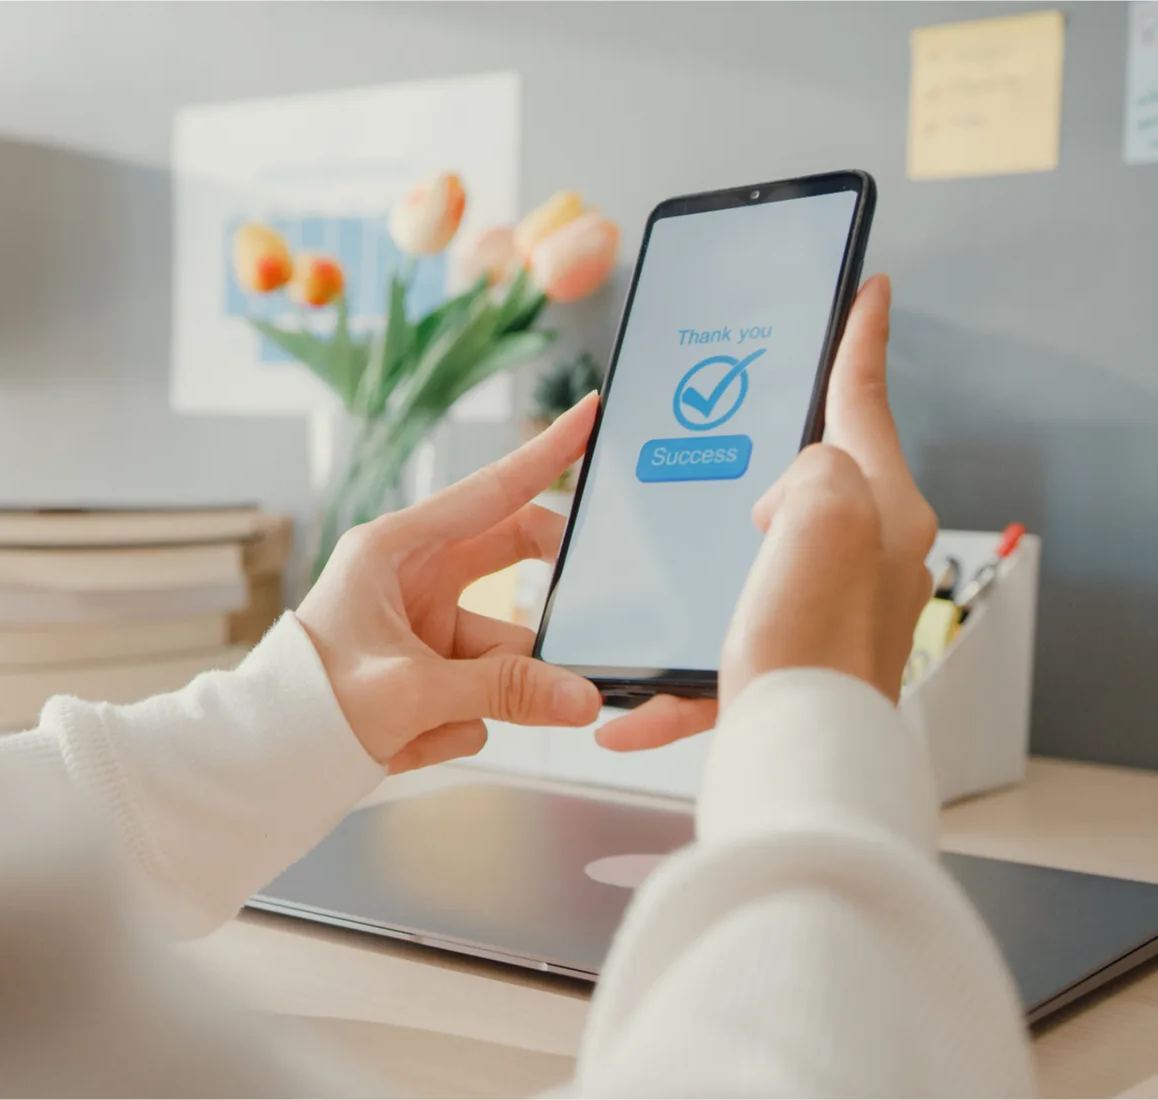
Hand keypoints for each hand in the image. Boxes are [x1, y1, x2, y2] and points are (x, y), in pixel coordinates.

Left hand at [297, 397, 607, 773]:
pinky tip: (407, 740)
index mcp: (394, 549)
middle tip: (600, 603)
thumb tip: (582, 696)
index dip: (545, 454)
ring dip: (484, 695)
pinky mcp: (430, 670)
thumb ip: (504, 691)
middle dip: (546, 595)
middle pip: (509, 561)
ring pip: (502, 649)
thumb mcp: (411, 692)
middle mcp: (411, 576)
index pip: (489, 492)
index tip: (590, 416)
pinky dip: (456, 723)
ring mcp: (423, 624)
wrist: (266, 763)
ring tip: (436, 721)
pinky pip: (481, 693)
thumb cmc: (309, 706)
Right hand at [597, 273, 935, 749]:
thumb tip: (780, 499)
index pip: (865, 400)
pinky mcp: (788, 662)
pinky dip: (675, 678)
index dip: (860, 336)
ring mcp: (827, 611)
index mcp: (880, 509)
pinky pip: (718, 648)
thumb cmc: (814, 643)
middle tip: (727, 438)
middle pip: (810, 479)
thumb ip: (814, 465)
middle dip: (761, 461)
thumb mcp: (824, 508)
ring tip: (662, 577)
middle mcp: (865, 557)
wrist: (801, 755)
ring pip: (748, 565)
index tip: (865, 290)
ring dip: (697, 577)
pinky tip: (631, 704)